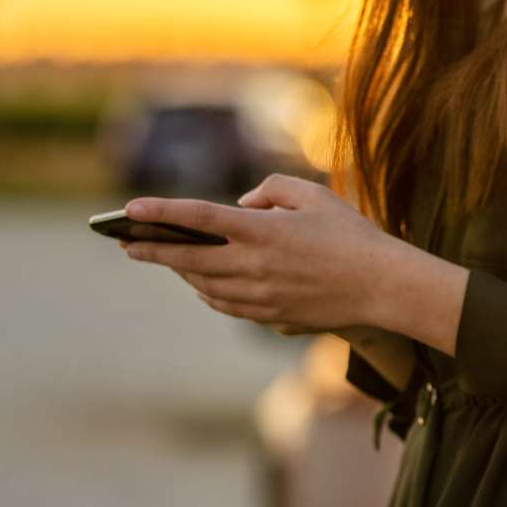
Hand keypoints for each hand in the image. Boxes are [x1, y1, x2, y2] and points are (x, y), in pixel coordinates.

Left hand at [117, 175, 413, 336]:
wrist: (382, 287)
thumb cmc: (351, 235)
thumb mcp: (314, 194)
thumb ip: (271, 189)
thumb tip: (242, 205)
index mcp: (263, 231)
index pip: (199, 219)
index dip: (161, 213)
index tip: (129, 209)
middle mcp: (254, 267)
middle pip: (189, 260)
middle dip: (151, 250)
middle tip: (125, 243)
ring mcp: (260, 296)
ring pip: (204, 286)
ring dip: (179, 272)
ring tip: (161, 258)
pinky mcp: (271, 317)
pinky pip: (226, 305)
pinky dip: (208, 292)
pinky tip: (202, 284)